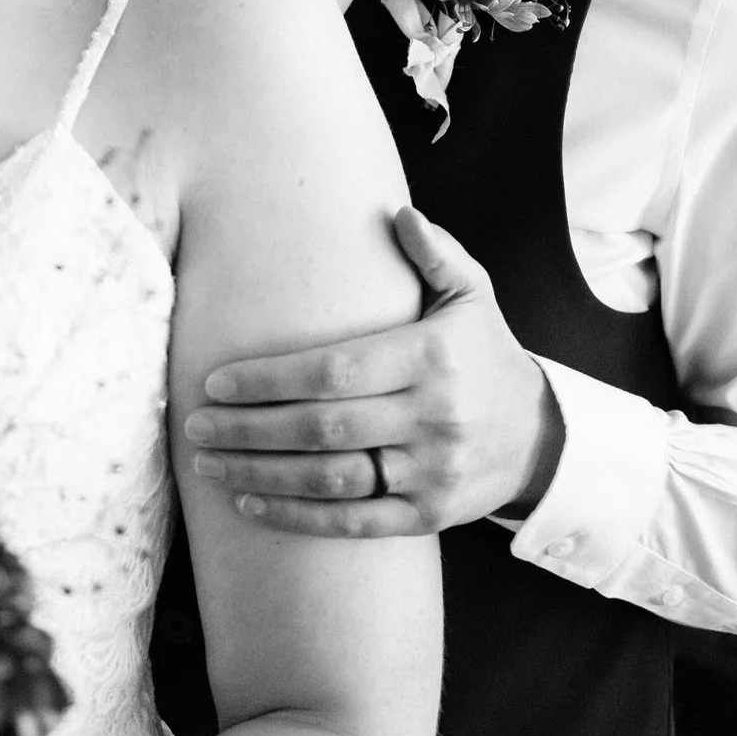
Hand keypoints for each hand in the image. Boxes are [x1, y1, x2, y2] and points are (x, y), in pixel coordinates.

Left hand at [183, 207, 564, 535]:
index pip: (333, 371)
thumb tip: (399, 213)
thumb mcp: (472, 293)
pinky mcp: (429, 515)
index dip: (270, 379)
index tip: (217, 380)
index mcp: (429, 357)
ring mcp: (431, 472)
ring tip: (209, 465)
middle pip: (322, 428)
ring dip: (262, 474)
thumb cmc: (485, 352)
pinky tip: (251, 503)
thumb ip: (434, 253)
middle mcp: (431, 417)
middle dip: (249, 428)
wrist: (540, 435)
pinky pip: (355, 521)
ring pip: (332, 479)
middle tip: (196, 425)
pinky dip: (299, 517)